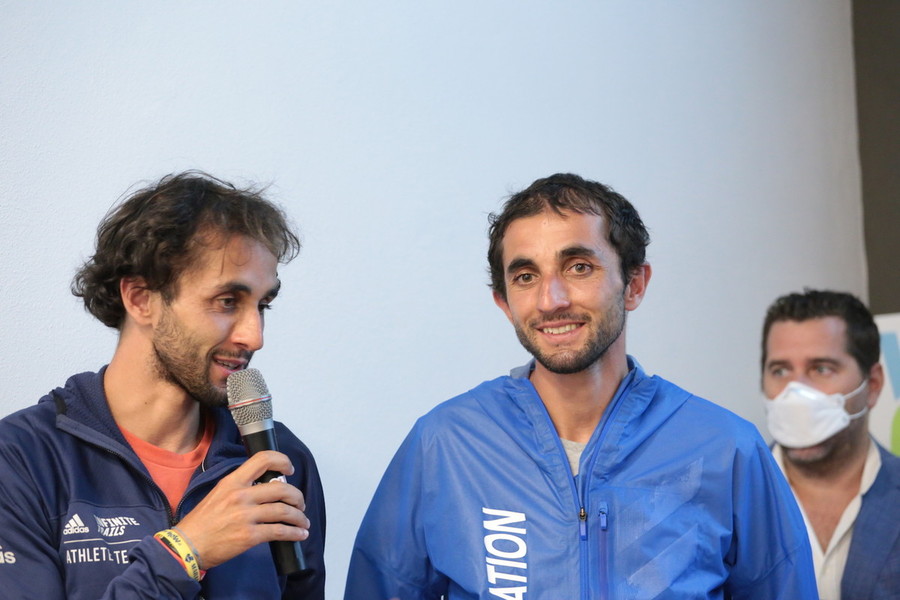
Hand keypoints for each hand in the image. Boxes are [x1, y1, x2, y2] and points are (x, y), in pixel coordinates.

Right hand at [174, 450, 308, 568]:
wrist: (187, 547)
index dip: (282, 461)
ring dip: (299, 517)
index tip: (289, 470)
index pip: (262, 460)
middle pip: (281, 490)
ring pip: (284, 511)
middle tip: (300, 504)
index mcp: (232, 482)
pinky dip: (294, 533)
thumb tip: (265, 488)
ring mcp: (246, 516)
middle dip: (297, 497)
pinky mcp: (249, 536)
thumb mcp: (218, 494)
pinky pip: (279, 531)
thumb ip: (240, 488)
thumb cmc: (202, 522)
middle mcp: (241, 495)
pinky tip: (299, 535)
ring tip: (303, 522)